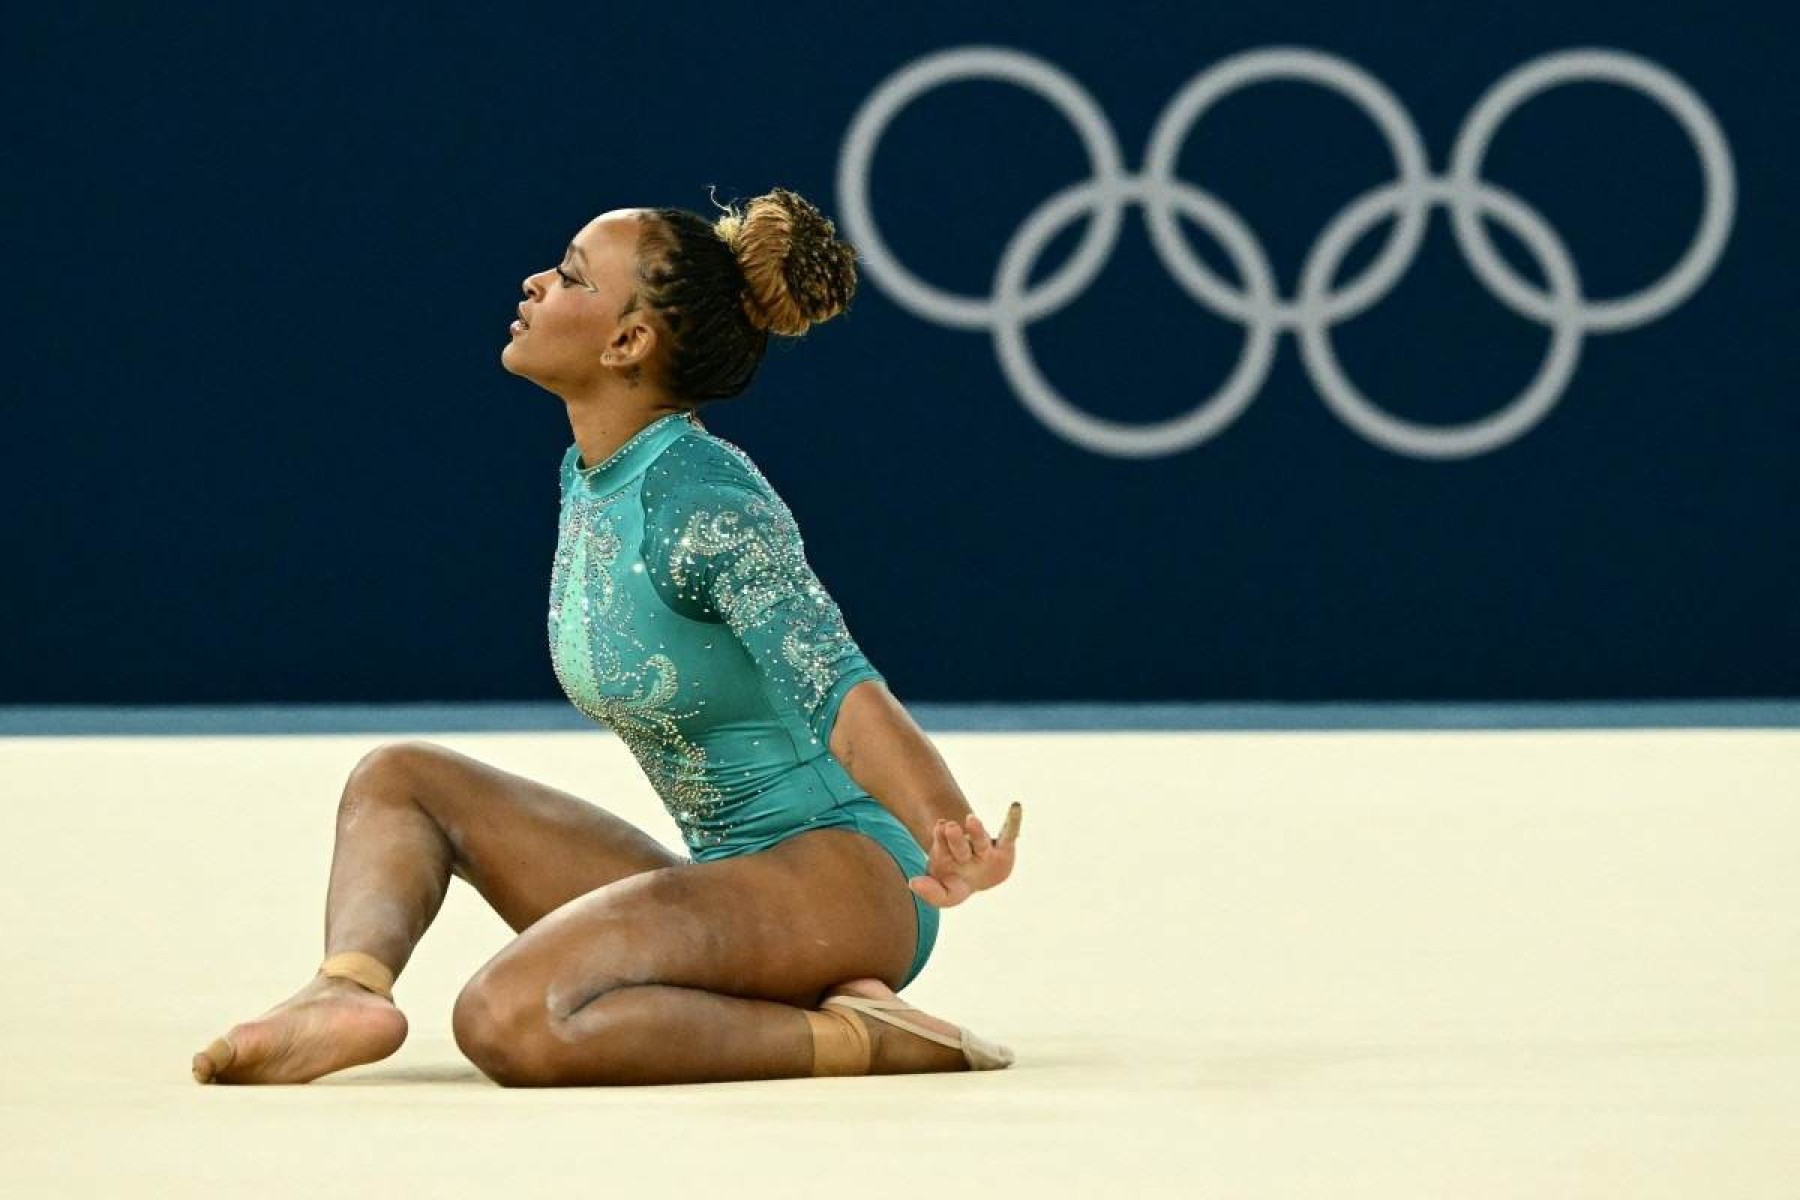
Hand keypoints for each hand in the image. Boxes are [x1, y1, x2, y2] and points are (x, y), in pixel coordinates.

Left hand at [908, 802, 1022, 908]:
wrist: (980, 876)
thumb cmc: (957, 882)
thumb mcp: (946, 895)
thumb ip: (931, 892)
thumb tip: (912, 883)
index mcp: (948, 859)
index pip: (941, 853)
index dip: (936, 844)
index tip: (928, 844)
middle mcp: (965, 852)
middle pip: (960, 846)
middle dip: (955, 838)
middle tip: (949, 827)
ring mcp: (984, 850)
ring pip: (980, 841)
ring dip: (977, 831)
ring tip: (972, 819)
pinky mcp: (1003, 849)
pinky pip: (1009, 834)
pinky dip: (1013, 821)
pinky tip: (1016, 807)